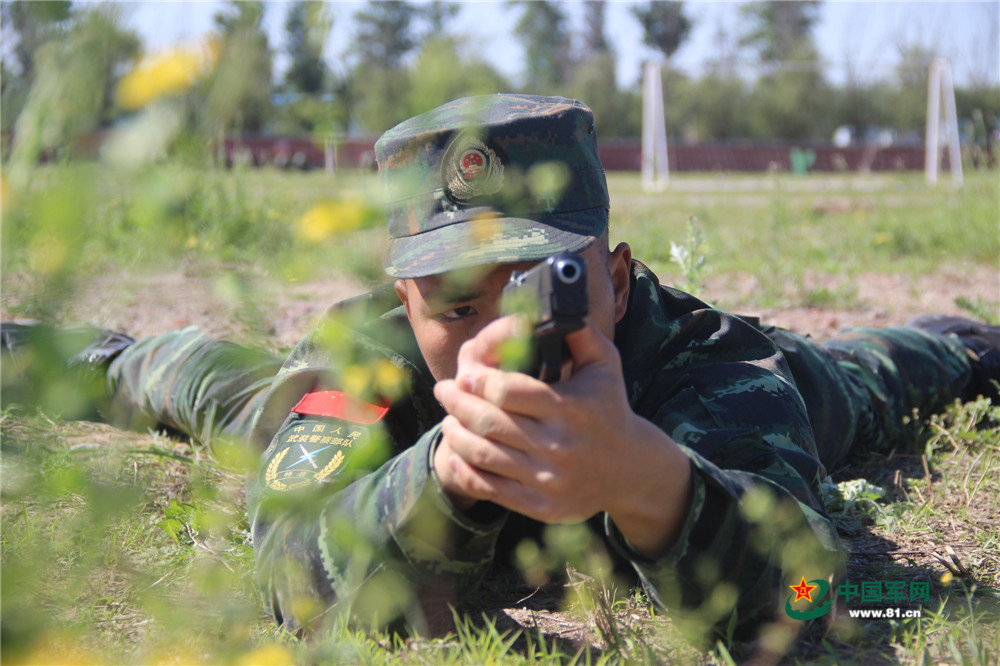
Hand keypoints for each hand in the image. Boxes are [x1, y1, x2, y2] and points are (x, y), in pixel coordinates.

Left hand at [433, 315, 692, 556]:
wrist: (631, 470)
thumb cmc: (609, 408)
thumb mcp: (605, 365)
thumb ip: (579, 333)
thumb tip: (555, 301)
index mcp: (570, 408)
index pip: (508, 391)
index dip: (478, 381)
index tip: (464, 373)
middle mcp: (559, 445)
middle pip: (489, 422)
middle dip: (456, 403)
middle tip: (443, 390)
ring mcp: (549, 479)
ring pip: (484, 455)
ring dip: (456, 434)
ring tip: (448, 419)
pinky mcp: (541, 505)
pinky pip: (490, 488)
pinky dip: (465, 470)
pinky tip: (454, 454)